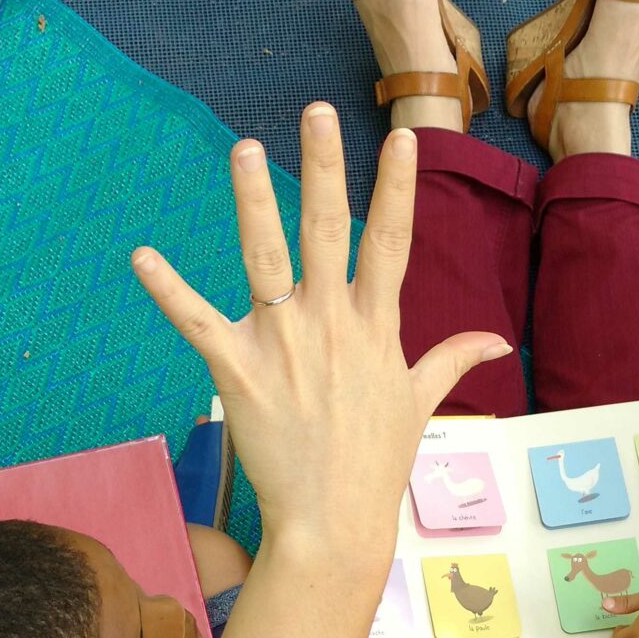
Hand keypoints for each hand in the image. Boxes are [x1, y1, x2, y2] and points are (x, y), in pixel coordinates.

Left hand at [131, 105, 512, 554]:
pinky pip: (197, 321)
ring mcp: (284, 345)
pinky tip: (142, 256)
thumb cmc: (376, 466)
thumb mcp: (420, 405)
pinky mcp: (239, 373)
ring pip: (267, 258)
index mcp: (376, 328)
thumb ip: (452, 360)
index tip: (403, 139)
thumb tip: (496, 343)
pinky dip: (168, 289)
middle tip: (318, 113)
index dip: (399, 189)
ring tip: (246, 149)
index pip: (392, 243)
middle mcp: (332, 325)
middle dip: (326, 168)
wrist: (333, 524)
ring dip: (254, 201)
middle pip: (330, 231)